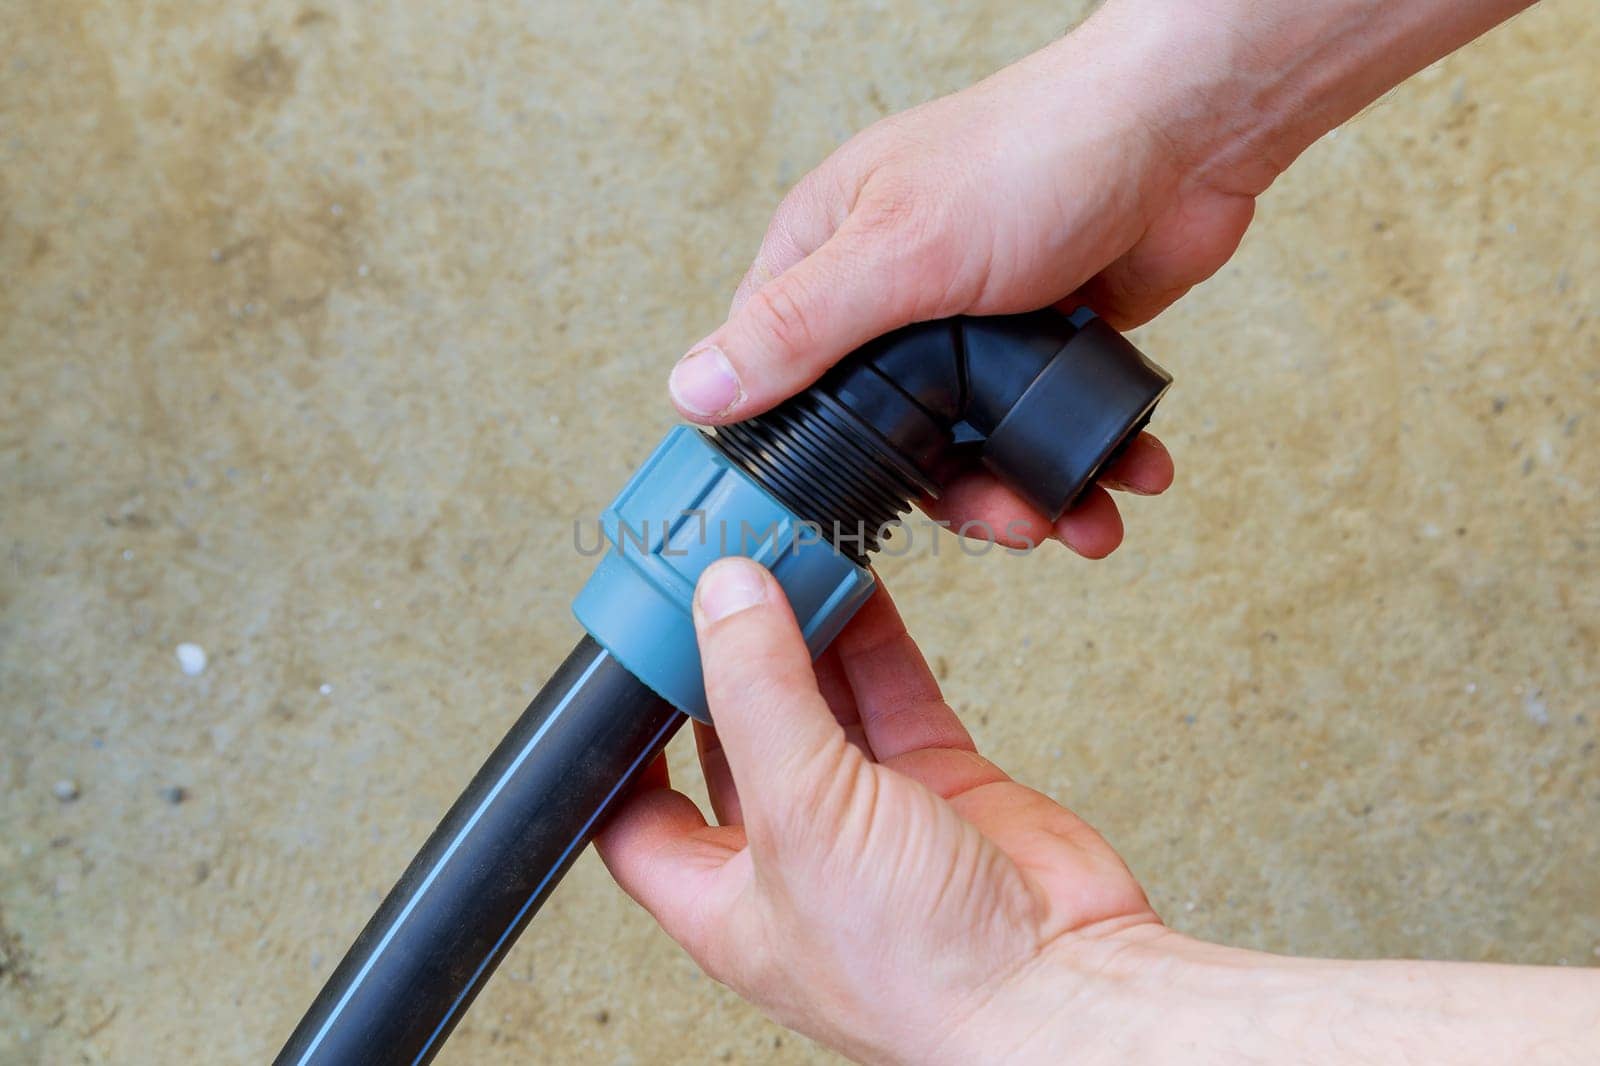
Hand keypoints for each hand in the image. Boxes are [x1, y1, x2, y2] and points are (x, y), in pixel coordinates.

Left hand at [596, 557, 1166, 1063]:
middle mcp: (792, 858)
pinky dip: (873, 639)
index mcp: (726, 899)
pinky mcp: (939, 786)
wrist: (1063, 990)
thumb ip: (759, 696)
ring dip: (802, 635)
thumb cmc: (923, 974)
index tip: (627, 667)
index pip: (643, 814)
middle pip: (735, 737)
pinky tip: (854, 587)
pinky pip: (892, 693)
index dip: (625, 745)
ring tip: (783, 564)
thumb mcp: (803, 820)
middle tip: (714, 585)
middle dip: (724, 662)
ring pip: (818, 702)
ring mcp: (869, 818)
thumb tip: (725, 597)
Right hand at [665, 6, 1243, 557]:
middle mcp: (892, 295)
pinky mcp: (1044, 341)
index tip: (843, 520)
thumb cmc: (1036, 151)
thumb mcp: (898, 249)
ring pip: (973, 444)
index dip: (803, 457)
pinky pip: (1044, 427)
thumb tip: (694, 389)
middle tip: (1005, 524)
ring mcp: (972, 324)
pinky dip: (1083, 462)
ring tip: (1081, 518)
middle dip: (951, 497)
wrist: (1186, 130)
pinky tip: (1121, 476)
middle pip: (888, 435)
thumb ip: (798, 326)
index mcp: (830, 256)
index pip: (776, 376)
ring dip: (1029, 494)